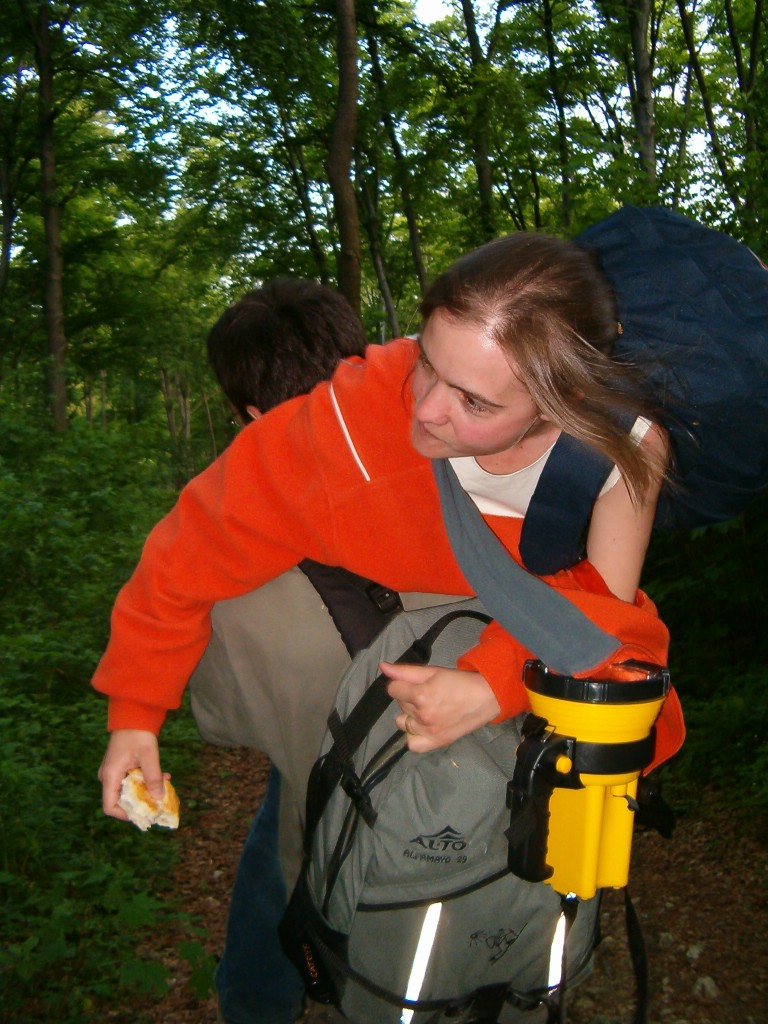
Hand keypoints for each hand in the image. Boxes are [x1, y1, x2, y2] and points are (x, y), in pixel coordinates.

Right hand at [98, 729, 166, 820]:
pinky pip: (131, 780)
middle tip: (160, 798)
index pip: (109, 807)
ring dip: (146, 790)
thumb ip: (153, 778)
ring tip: (166, 783)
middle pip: (121, 800)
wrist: (134, 713)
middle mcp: (108, 776)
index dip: (125, 815)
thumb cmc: (139, 733)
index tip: (144, 813)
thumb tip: (159, 798)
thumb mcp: (149, 756)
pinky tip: (163, 775)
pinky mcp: (120, 766)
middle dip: (141, 802)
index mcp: (110, 776)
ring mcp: (113, 770)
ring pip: (129, 789)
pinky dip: (145, 781)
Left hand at [381, 662, 500, 751]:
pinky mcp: (437, 743)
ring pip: (403, 722)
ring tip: (426, 709)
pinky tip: (422, 726)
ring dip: (410, 715)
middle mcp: (423, 716)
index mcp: (421, 695)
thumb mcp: (432, 671)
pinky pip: (412, 744)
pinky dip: (413, 735)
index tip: (415, 683)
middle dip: (409, 697)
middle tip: (428, 693)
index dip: (401, 684)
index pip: (393, 689)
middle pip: (400, 705)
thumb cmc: (459, 681)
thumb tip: (382, 666)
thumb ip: (405, 671)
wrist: (485, 697)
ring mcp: (429, 732)